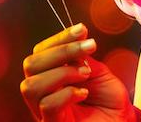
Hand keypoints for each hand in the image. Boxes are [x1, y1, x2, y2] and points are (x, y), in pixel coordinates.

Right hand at [20, 23, 136, 120]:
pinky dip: (67, 94)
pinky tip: (84, 94)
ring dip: (63, 72)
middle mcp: (43, 93)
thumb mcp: (98, 72)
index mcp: (51, 76)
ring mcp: (45, 111)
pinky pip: (47, 105)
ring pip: (32, 85)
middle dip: (61, 51)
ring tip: (86, 74)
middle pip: (31, 64)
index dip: (60, 38)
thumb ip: (83, 57)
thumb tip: (77, 34)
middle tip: (90, 48)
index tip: (83, 29)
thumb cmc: (110, 101)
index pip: (41, 52)